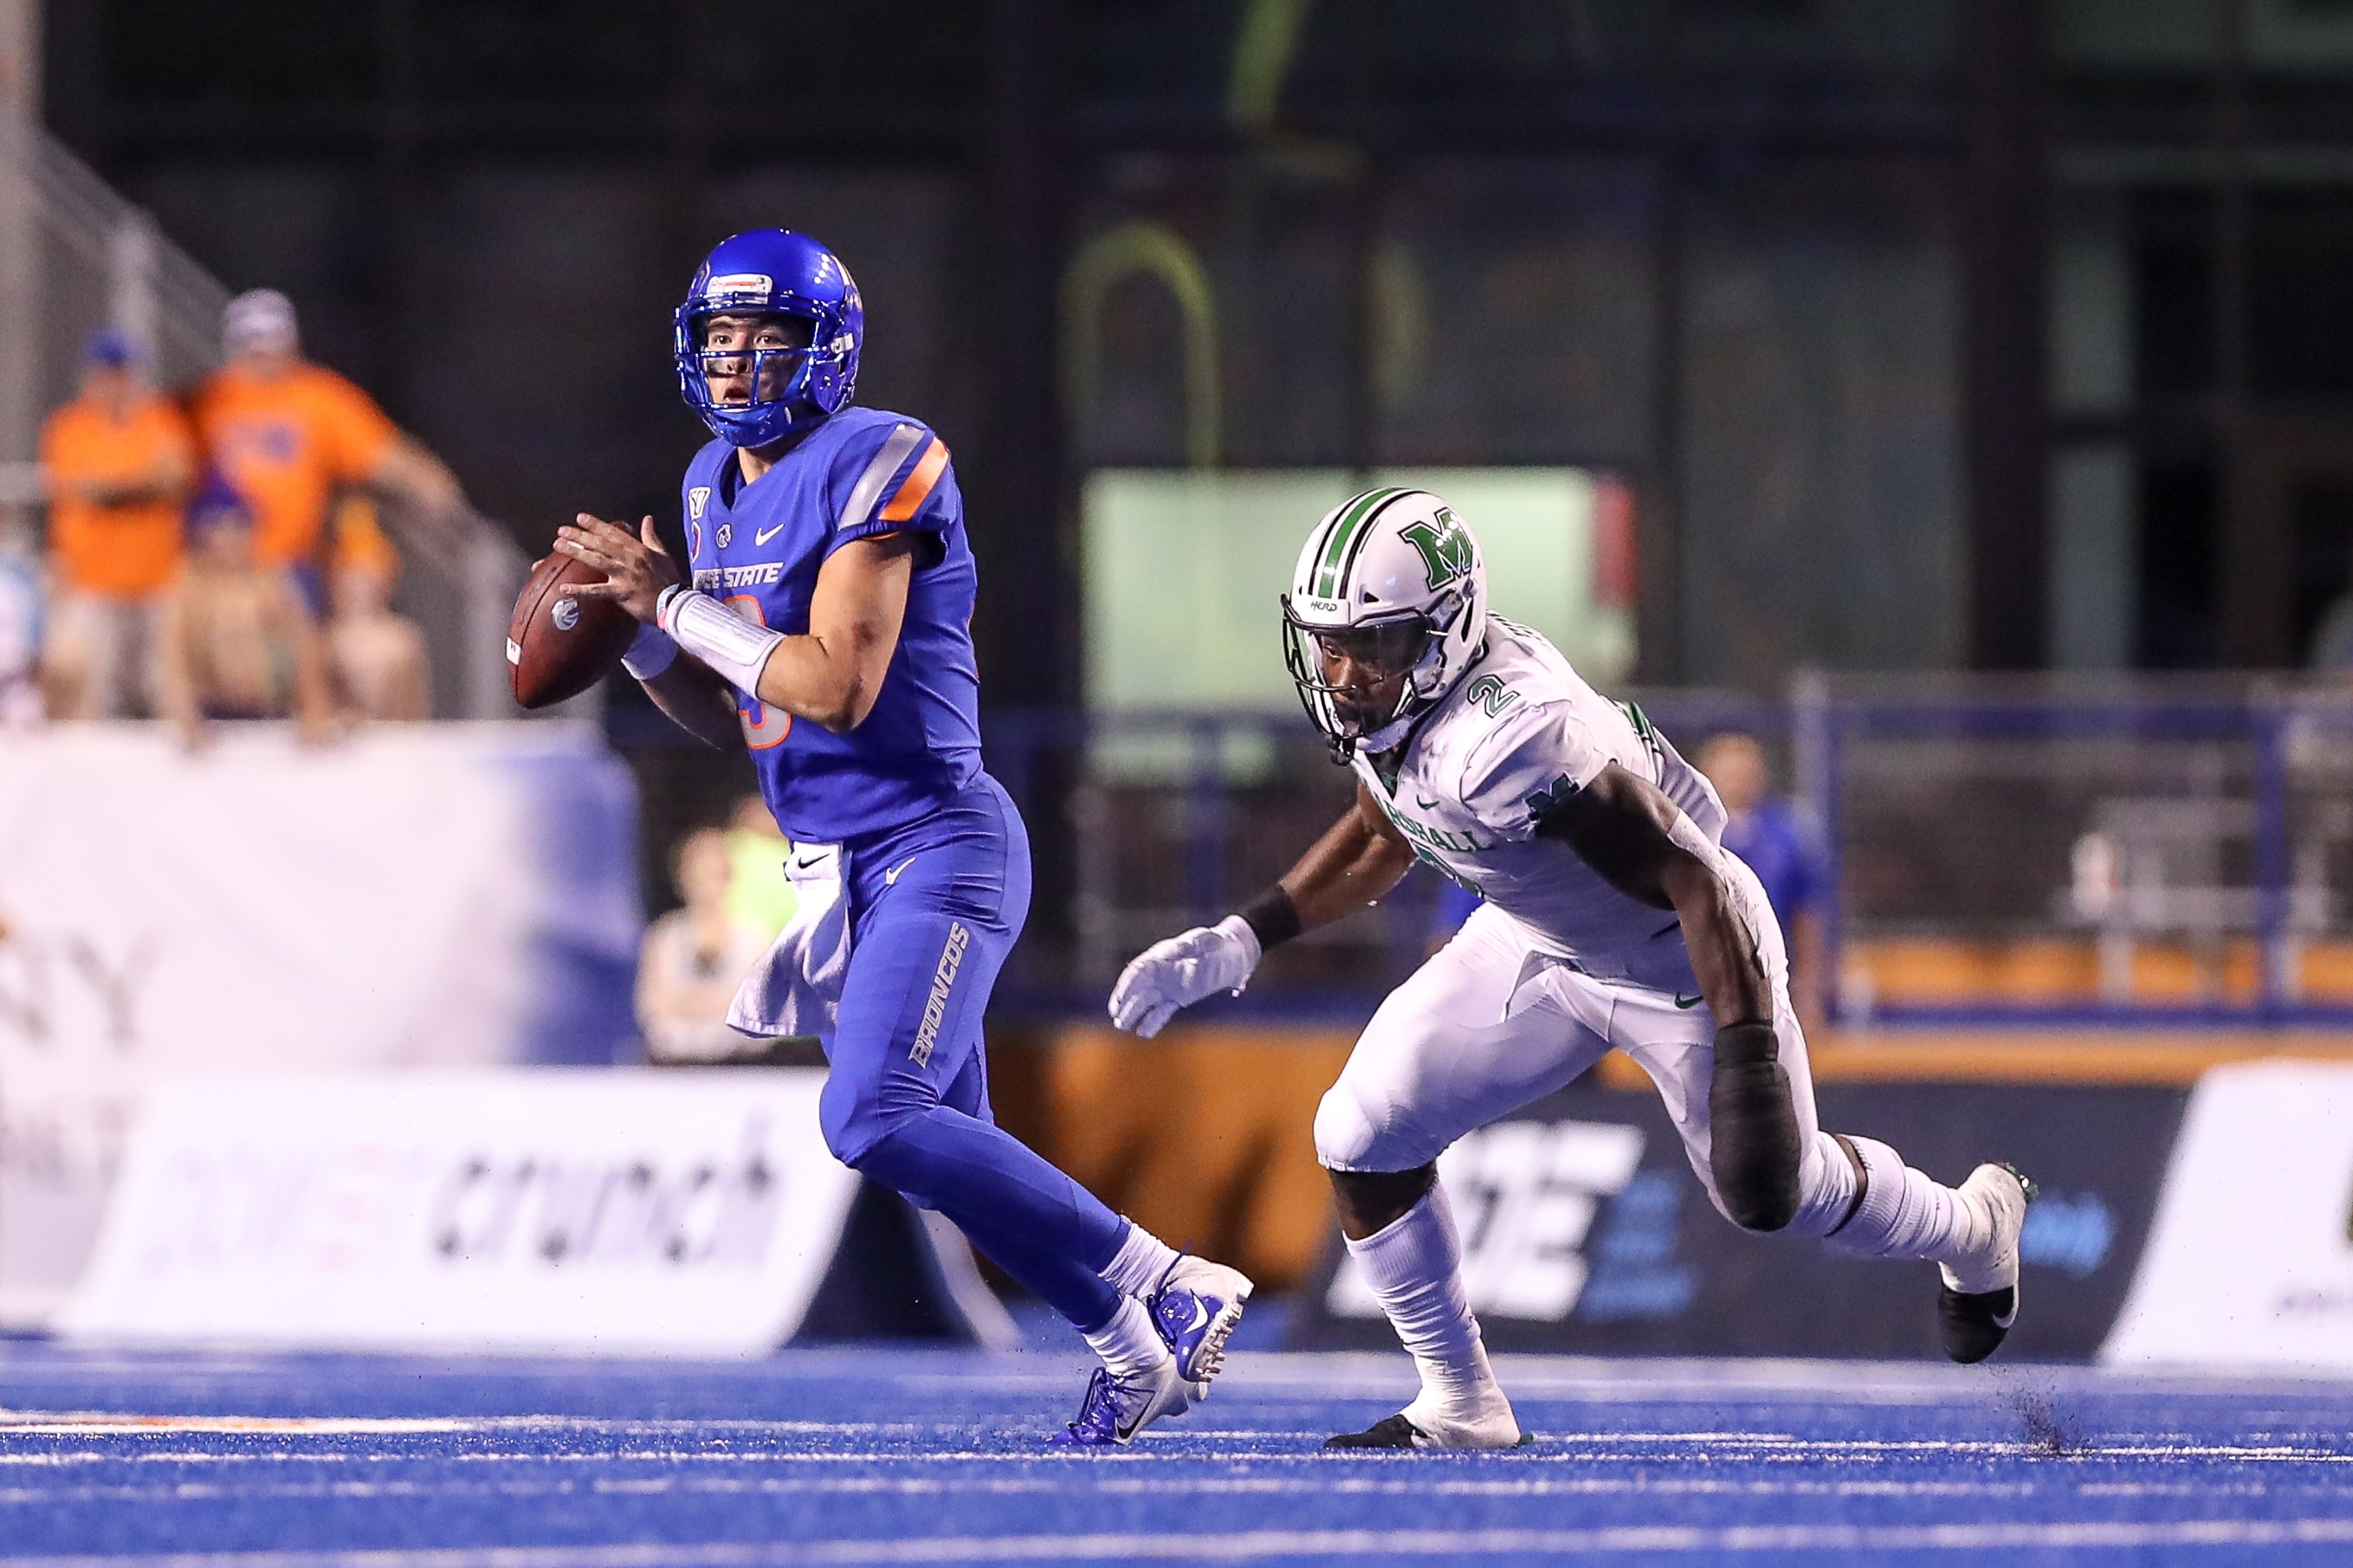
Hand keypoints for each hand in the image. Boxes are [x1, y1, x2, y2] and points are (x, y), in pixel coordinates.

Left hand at [554, 514, 679, 624]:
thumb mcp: (663, 554)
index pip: (615, 533)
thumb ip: (651, 537)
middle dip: (580, 535)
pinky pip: (598, 591)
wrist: (676, 604)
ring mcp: (625, 576)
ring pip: (597, 560)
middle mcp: (630, 560)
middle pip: (601, 544)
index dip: (596, 525)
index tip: (581, 518)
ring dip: (576, 552)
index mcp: (639, 550)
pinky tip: (565, 588)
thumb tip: (647, 519)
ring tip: (559, 546)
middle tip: (562, 530)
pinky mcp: (622, 593)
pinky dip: (581, 590)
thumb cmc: (670, 581)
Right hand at [1108, 915, 1261, 1038]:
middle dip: (1125, 1002)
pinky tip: (1143, 1032)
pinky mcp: (1179, 998)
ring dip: (1134, 1013)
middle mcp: (1161, 971)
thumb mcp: (1207, 940)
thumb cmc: (1219, 942)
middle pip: (1137, 988)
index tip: (1120, 999)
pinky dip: (1153, 1021)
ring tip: (1122, 1026)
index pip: (1138, 971)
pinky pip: (1162, 1011)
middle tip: (1116, 1017)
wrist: (1235, 954)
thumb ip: (1192, 944)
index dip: (1127, 985)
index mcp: (1162, 955)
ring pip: (1146, 1001)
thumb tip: (1176, 949)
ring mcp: (1169, 986)